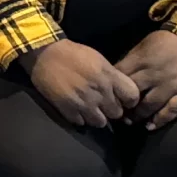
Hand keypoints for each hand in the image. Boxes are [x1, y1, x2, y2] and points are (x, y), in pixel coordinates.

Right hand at [24, 40, 143, 128]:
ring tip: (89, 109)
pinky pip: (81, 123)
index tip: (123, 99)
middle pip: (117, 113)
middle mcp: (99, 92)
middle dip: (111, 110)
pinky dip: (80, 118)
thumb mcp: (98, 59)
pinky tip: (76, 109)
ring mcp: (83, 103)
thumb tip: (119, 92)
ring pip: (100, 122)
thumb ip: (112, 76)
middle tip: (103, 104)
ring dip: (96, 117)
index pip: (132, 97)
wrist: (44, 54)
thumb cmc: (73, 53)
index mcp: (108, 77)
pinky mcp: (68, 109)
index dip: (129, 100)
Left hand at [117, 29, 176, 129]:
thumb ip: (132, 59)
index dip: (111, 86)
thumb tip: (115, 74)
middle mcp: (155, 74)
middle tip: (114, 111)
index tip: (106, 94)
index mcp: (142, 59)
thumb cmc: (170, 43)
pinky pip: (170, 111)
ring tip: (129, 121)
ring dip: (137, 115)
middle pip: (132, 92)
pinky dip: (159, 121)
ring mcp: (171, 86)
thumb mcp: (146, 44)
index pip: (120, 75)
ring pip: (149, 105)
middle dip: (121, 103)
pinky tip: (149, 127)